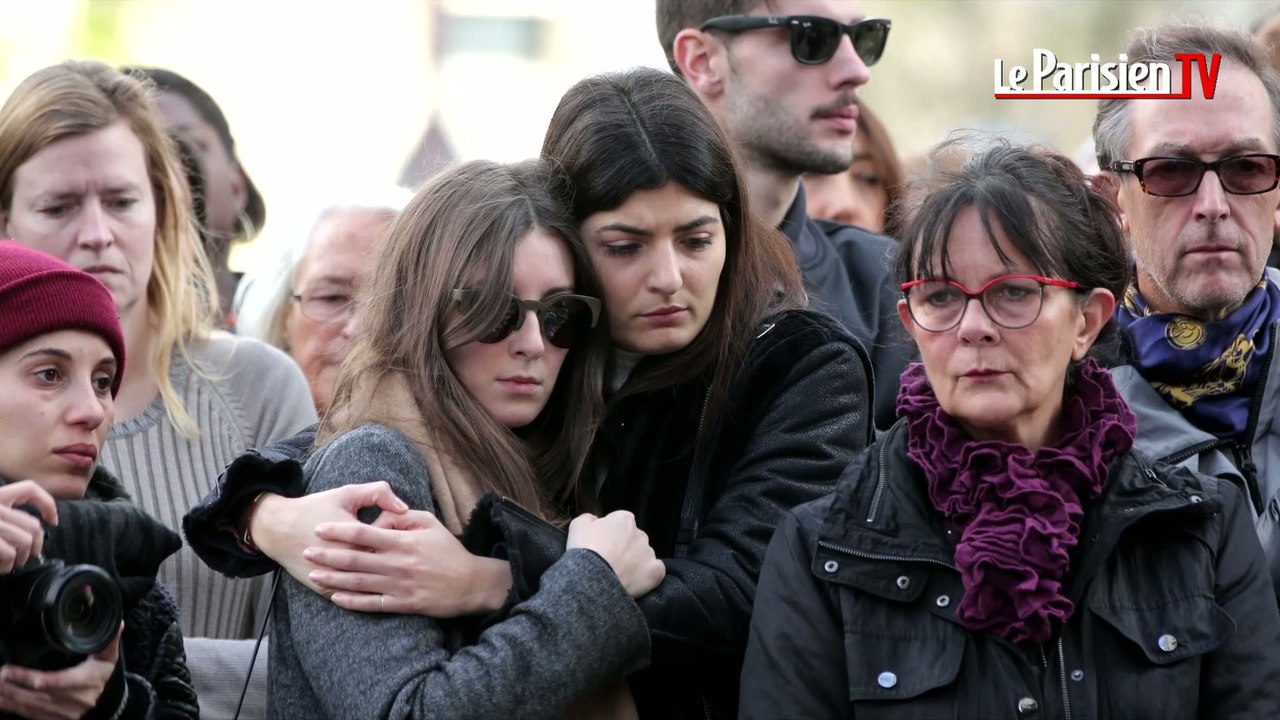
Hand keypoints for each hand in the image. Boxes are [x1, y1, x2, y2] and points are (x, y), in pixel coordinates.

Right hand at [0, 480, 57, 572]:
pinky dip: (8, 566)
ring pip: (25, 541)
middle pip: (33, 525)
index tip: (51, 520)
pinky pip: (10, 553)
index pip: (29, 489)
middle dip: (36, 545)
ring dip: (21, 559)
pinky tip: (1, 568)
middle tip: (29, 556)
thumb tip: (34, 533)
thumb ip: (5, 516)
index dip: (47, 503)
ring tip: (11, 565)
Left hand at [0, 623, 121, 719]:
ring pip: (30, 707)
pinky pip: (28, 716)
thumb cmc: (100, 676)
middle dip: (14, 687)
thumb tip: (118, 624)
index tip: (11, 671)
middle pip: (38, 696)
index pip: (57, 681)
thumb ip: (109, 641)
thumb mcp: (107, 659)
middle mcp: (74, 701)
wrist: (103, 703)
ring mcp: (62, 714)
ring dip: (8, 698)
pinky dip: (11, 708)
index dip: (32, 678)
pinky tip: (0, 700)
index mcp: (86, 682)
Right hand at [251, 482, 409, 592]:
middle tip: (408, 563)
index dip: (404, 545)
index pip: (391, 546)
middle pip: (383, 570)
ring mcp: (334, 579)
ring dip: (386, 586)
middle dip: (399, 568)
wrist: (279, 528)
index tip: (408, 540)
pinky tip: (382, 592)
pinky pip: (352, 600)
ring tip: (398, 578)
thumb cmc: (317, 507)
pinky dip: (367, 597)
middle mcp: (345, 561)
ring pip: (369, 588)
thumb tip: (404, 507)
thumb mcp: (348, 493)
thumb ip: (379, 494)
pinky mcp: (325, 590)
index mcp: (356, 537)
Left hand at [305, 510, 512, 616]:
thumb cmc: (449, 551)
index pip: (363, 534)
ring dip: (333, 579)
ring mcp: (398, 586)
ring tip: (313, 575)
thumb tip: (380, 519)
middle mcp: (397, 564)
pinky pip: (371, 604)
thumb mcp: (430, 524)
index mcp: (403, 542)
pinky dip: (352, 602)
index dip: (339, 531)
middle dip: (327, 555)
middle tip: (305, 551)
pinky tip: (335, 598)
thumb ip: (403, 517)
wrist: (470, 584)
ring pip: (358, 583)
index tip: (319, 528)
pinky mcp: (402, 605)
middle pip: (354, 559)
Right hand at [567, 511, 664, 597]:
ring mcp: (649, 553)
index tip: (602, 544)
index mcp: (624, 519)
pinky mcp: (656, 572)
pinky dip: (647, 574)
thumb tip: (595, 520)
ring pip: (644, 554)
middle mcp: (641, 533)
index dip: (610, 533)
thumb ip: (589, 518)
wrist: (593, 579)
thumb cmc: (585, 549)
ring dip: (635, 561)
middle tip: (609, 560)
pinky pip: (655, 570)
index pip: (620, 522)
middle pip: (633, 538)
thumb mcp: (578, 525)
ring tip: (619, 573)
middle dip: (624, 546)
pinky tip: (635, 580)